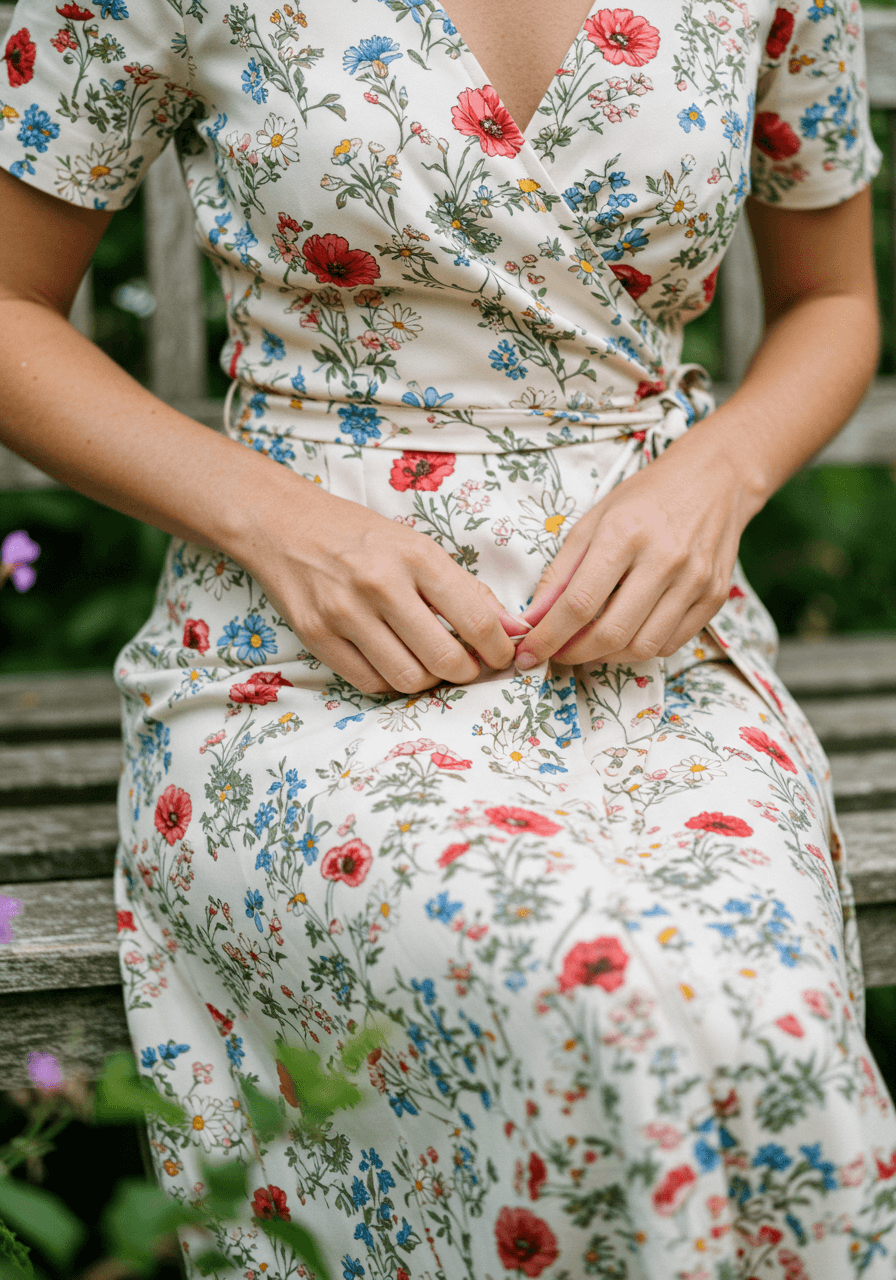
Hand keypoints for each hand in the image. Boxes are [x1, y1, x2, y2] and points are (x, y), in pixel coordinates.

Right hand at [244, 480, 525, 694]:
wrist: (284, 524)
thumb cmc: (360, 537)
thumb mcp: (417, 546)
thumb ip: (464, 588)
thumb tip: (510, 628)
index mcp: (415, 556)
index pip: (474, 619)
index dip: (498, 650)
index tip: (501, 656)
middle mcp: (380, 584)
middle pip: (444, 659)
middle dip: (466, 673)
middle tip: (467, 667)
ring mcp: (344, 613)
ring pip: (407, 679)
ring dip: (428, 681)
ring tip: (428, 663)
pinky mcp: (316, 635)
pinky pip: (369, 682)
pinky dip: (390, 682)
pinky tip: (394, 662)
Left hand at [512, 427, 756, 669]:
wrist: (714, 479)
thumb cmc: (645, 499)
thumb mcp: (593, 522)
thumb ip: (560, 572)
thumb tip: (533, 618)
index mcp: (625, 534)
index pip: (579, 603)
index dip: (549, 636)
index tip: (529, 653)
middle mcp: (664, 559)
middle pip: (612, 633)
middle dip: (575, 654)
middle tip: (559, 653)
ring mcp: (694, 581)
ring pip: (642, 647)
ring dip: (607, 657)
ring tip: (590, 644)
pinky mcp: (714, 597)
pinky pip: (670, 644)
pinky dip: (640, 649)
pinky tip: (626, 634)